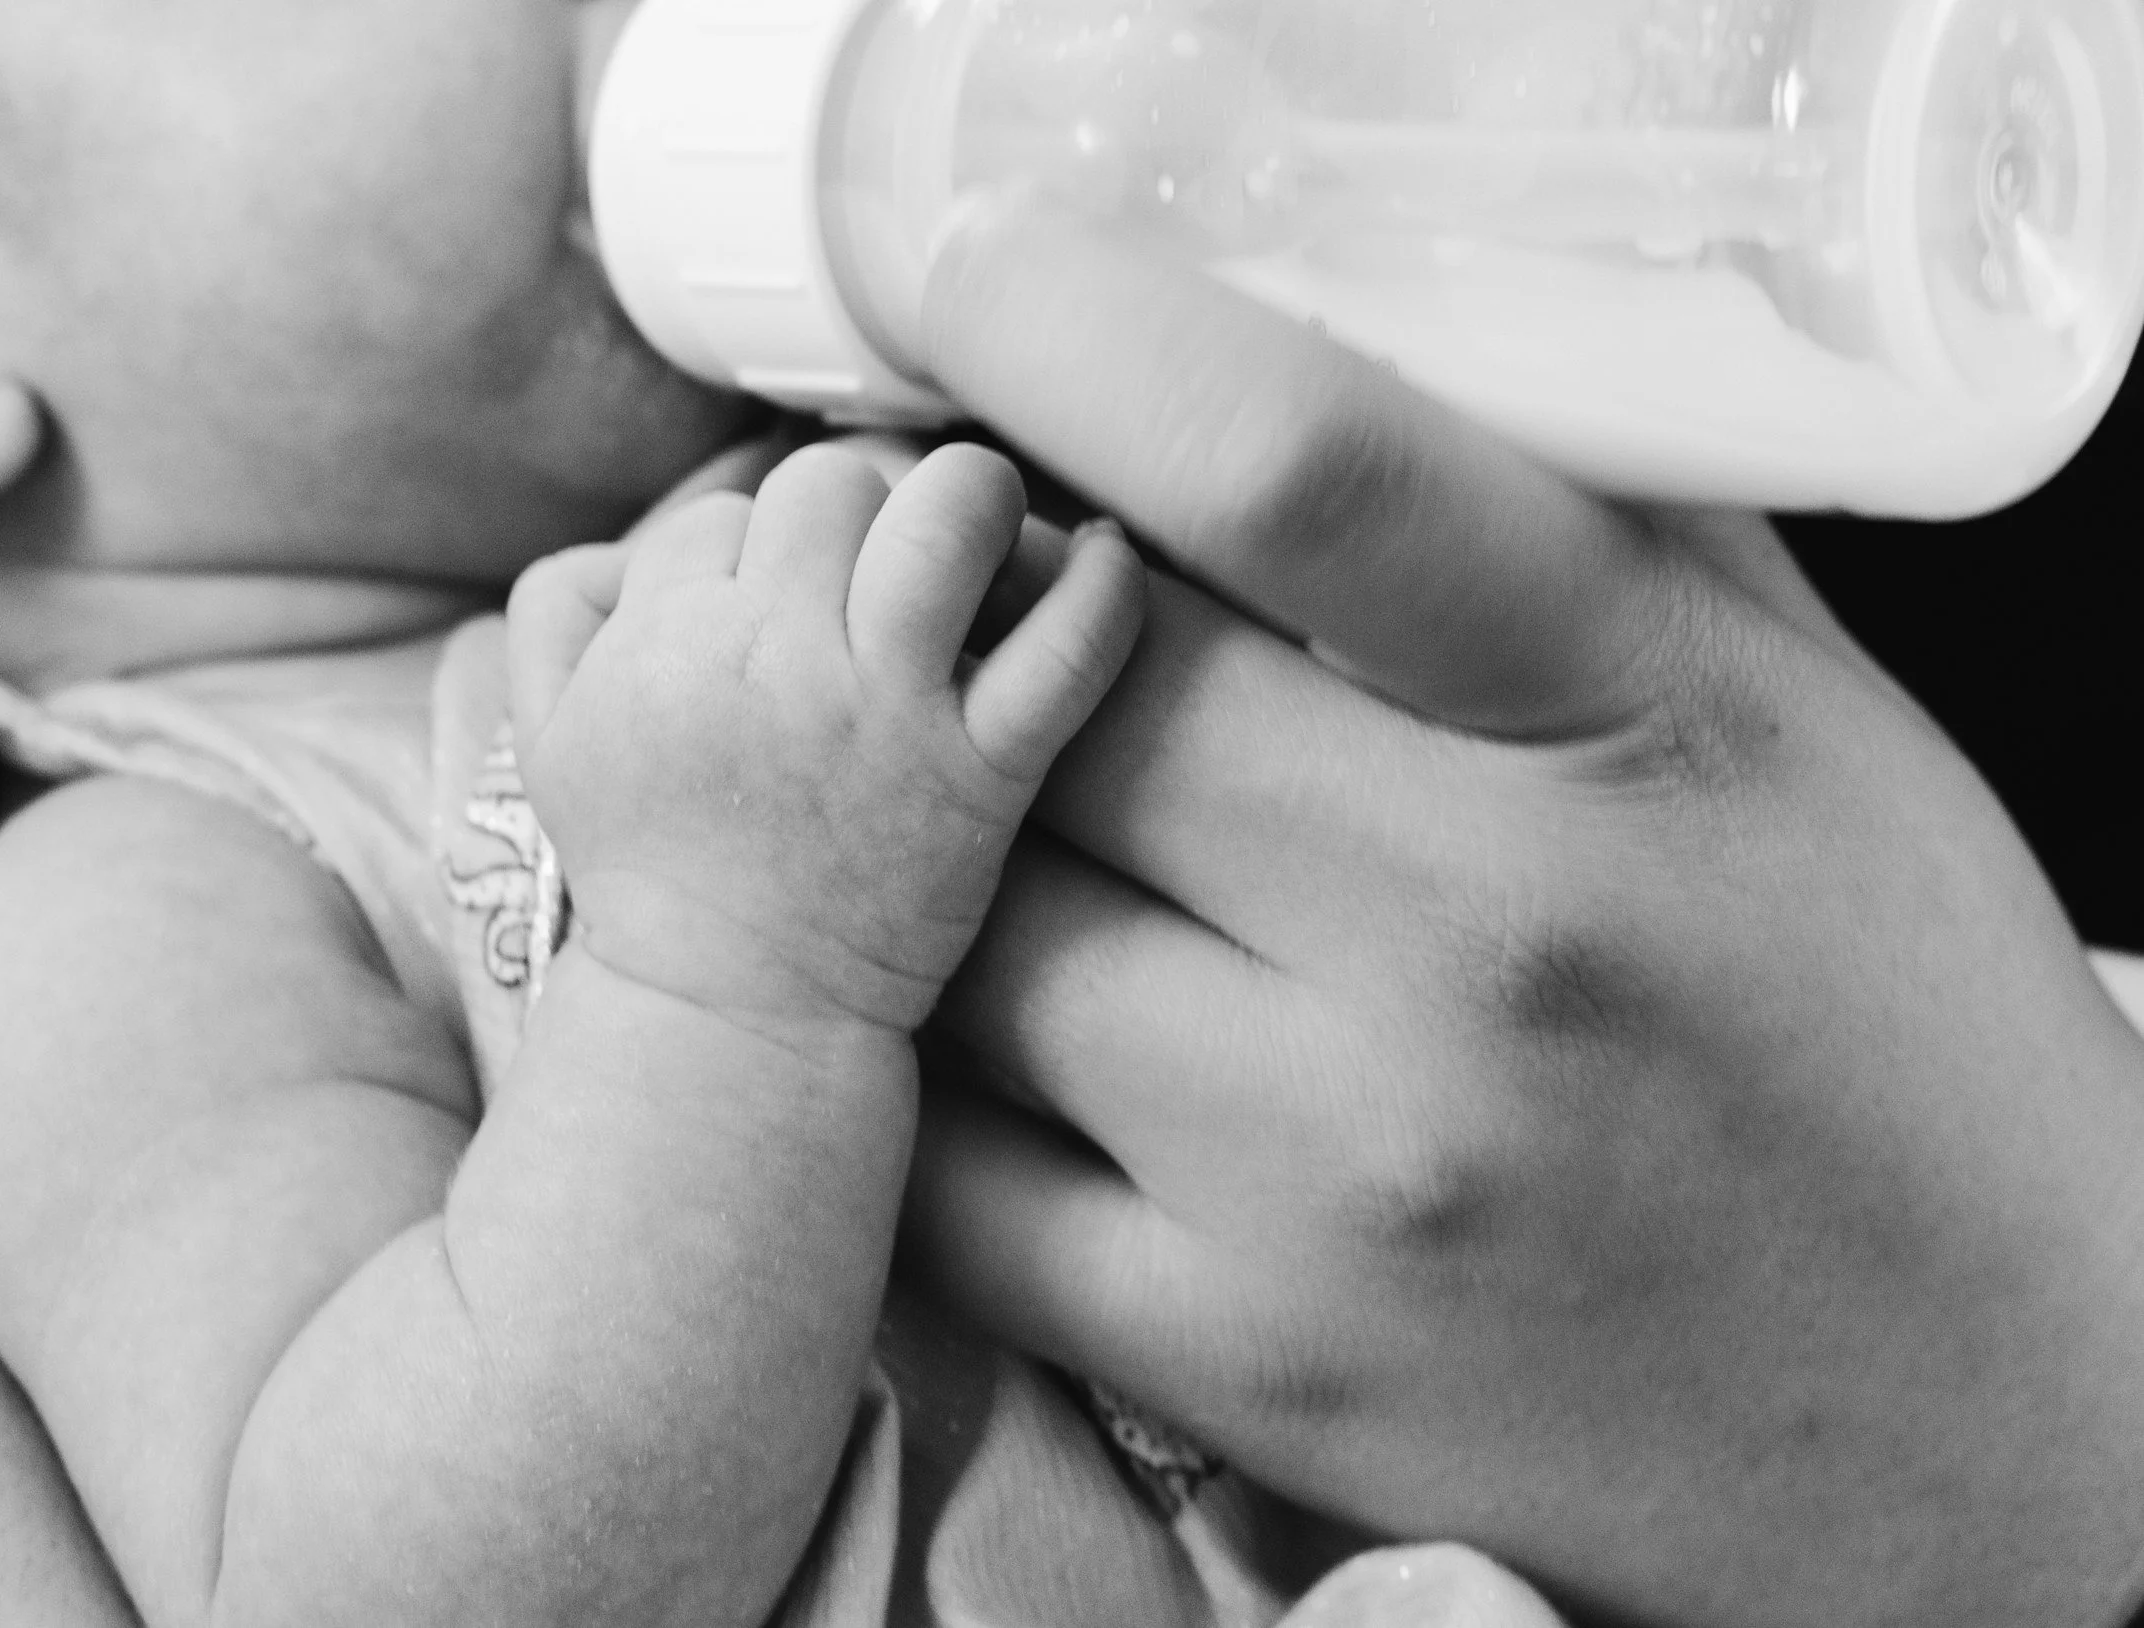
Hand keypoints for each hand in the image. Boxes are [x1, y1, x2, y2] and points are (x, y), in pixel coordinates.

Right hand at [509, 441, 1142, 1036]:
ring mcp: (888, 710)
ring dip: (973, 503)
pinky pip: (1070, 647)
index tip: (767, 620)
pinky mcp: (983, 772)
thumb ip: (559, 610)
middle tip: (868, 580)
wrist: (732, 1012)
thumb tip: (637, 537)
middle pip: (830, 486)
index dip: (747, 555)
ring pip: (951, 512)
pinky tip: (1107, 557)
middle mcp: (774, 658)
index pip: (723, 516)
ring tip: (979, 539)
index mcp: (662, 642)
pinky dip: (1103, 587)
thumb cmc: (647, 867)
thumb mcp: (547, 738)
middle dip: (852, 515)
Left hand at [900, 207, 2143, 1627]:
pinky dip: (930, 1081)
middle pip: (1051, 706)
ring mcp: (1338, 1180)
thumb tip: (1308, 350)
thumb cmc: (1884, 1040)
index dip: (1072, 344)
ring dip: (941, 865)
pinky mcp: (1245, 1365)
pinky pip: (945, 1180)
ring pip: (959, 939)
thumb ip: (1562, 526)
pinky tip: (1002, 1035)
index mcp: (1633, 726)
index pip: (1292, 465)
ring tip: (1007, 845)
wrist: (1995, 1433)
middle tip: (971, 624)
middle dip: (975, 639)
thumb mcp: (1797, 716)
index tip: (975, 304)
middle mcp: (1478, 950)